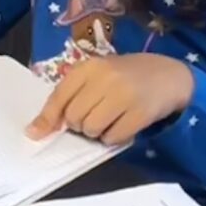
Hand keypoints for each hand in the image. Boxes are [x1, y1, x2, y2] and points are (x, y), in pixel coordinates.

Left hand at [26, 54, 194, 145]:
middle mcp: (105, 78)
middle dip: (80, 124)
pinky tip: (122, 126)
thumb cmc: (125, 77)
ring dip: (96, 133)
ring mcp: (124, 94)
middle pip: (74, 117)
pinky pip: (113, 137)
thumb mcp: (97, 77)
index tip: (36, 134)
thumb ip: (70, 97)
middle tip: (95, 117)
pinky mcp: (141, 112)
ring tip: (109, 120)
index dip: (47, 118)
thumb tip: (38, 129)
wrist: (169, 75)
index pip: (59, 97)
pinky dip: (113, 138)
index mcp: (89, 67)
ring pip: (91, 129)